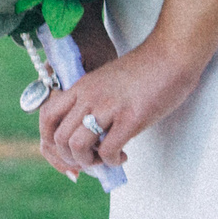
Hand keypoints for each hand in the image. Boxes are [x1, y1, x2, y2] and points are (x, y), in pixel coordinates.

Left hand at [36, 37, 202, 179]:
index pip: (47, 116)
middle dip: (70, 159)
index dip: (51, 142)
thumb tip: (88, 132)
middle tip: (89, 161)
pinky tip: (122, 156)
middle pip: (59, 138)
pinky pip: (108, 151)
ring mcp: (108, 106)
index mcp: (81, 86)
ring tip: (103, 160)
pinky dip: (112, 161)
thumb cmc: (144, 70)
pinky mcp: (130, 118)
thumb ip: (93, 101)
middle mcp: (89, 95)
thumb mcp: (106, 80)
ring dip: (88, 163)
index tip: (68, 153)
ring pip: (77, 146)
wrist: (170, 56)